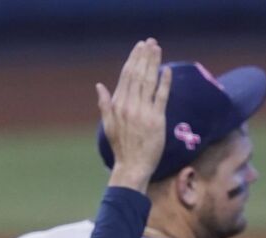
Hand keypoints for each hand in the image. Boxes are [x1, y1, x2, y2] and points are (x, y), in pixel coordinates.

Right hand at [99, 39, 171, 190]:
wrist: (132, 166)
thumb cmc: (121, 147)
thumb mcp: (108, 125)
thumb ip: (104, 104)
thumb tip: (99, 86)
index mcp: (117, 106)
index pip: (126, 77)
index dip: (133, 60)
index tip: (139, 47)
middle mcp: (129, 106)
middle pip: (138, 75)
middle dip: (144, 56)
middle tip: (150, 42)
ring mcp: (143, 112)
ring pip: (149, 82)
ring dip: (154, 63)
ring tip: (158, 49)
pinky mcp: (156, 119)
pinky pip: (161, 96)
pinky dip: (164, 82)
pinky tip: (166, 70)